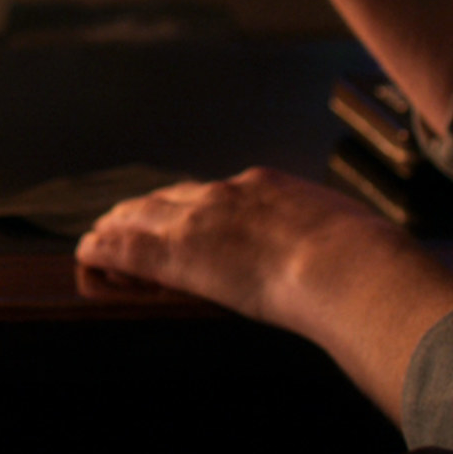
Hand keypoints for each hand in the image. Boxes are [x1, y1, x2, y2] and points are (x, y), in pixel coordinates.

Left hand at [75, 167, 385, 337]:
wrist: (349, 265)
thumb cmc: (364, 260)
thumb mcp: (350, 235)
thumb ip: (335, 241)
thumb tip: (360, 254)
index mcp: (267, 188)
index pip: (216, 195)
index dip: (193, 207)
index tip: (185, 216)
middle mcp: (226, 196)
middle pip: (171, 198)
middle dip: (145, 211)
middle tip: (124, 221)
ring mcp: (200, 221)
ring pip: (141, 217)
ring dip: (117, 227)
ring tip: (98, 238)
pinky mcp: (180, 254)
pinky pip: (127, 247)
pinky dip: (104, 249)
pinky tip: (88, 254)